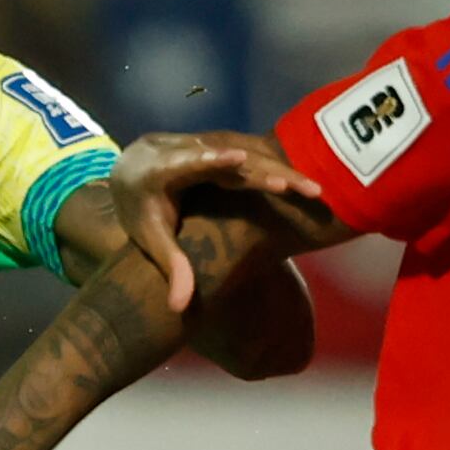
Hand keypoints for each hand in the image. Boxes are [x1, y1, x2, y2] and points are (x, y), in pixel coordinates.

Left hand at [109, 132, 319, 308]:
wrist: (135, 178)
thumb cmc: (142, 214)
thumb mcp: (152, 240)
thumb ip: (171, 268)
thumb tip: (177, 309)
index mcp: (157, 170)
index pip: (188, 163)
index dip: (212, 159)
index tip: (239, 158)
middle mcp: (180, 148)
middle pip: (229, 156)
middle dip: (268, 172)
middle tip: (304, 189)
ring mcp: (201, 140)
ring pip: (244, 150)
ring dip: (279, 167)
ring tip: (313, 190)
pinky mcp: (216, 140)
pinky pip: (248, 150)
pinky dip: (274, 164)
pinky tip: (303, 181)